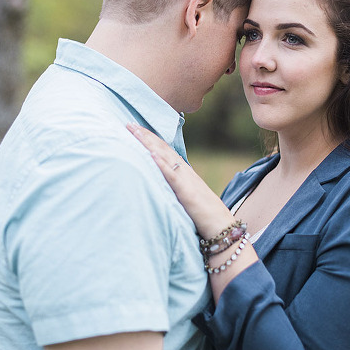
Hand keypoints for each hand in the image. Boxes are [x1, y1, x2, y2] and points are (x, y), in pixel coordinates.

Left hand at [127, 124, 233, 238]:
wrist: (221, 225)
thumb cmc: (203, 213)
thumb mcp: (186, 195)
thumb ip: (174, 186)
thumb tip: (160, 182)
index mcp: (183, 171)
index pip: (164, 150)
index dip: (150, 138)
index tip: (135, 129)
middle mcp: (184, 171)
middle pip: (162, 148)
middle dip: (145, 135)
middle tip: (128, 124)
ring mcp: (185, 179)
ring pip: (165, 156)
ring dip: (149, 143)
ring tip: (136, 132)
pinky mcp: (186, 192)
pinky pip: (172, 176)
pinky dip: (161, 164)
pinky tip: (151, 154)